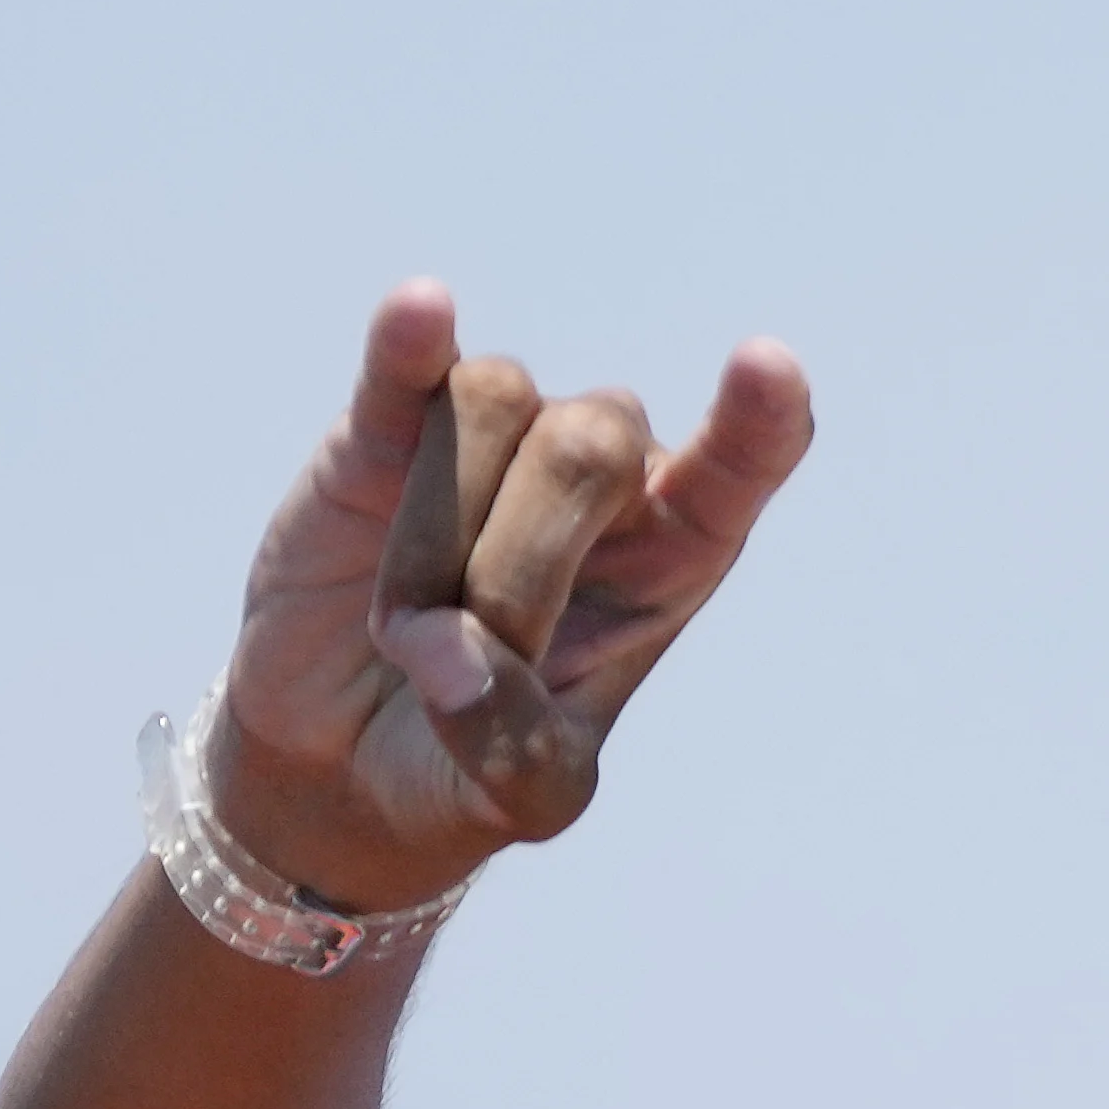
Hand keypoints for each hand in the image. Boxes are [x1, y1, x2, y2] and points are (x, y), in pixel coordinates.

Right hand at [210, 282, 815, 911]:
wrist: (340, 761)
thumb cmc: (468, 766)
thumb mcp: (521, 798)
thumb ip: (515, 748)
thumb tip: (453, 657)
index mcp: (671, 558)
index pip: (738, 468)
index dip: (755, 420)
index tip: (768, 368)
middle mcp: (600, 477)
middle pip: (589, 450)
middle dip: (516, 574)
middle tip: (453, 669)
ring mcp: (493, 440)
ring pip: (490, 415)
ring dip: (431, 547)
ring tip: (403, 632)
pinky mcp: (383, 427)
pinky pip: (410, 364)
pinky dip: (410, 342)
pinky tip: (423, 309)